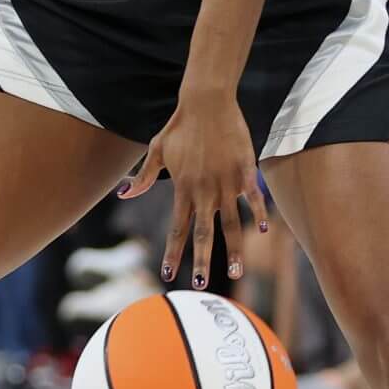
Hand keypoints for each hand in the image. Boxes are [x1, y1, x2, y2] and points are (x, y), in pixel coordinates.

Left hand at [120, 92, 265, 290]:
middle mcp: (203, 191)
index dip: (173, 252)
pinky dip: (258, 213)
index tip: (168, 274)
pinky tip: (265, 231)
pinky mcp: (244, 171)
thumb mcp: (156, 150)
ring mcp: (225, 183)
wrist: (206, 102)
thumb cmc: (179, 126)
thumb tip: (123, 195)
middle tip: (201, 285)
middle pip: (203, 234)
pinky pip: (253, 197)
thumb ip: (143, 177)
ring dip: (235, 250)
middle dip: (202, 261)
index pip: (176, 228)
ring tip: (238, 272)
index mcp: (182, 189)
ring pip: (231, 223)